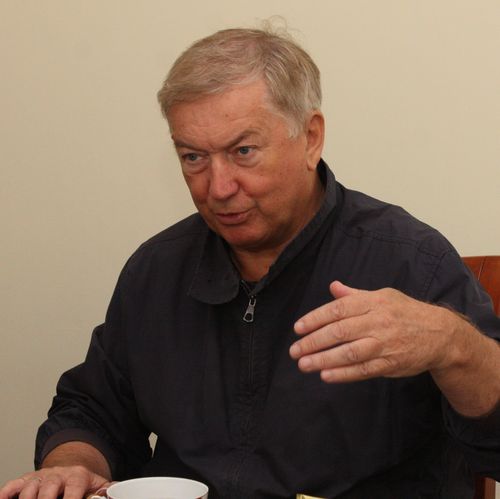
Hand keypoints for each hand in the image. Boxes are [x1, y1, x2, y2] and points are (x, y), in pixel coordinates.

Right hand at [0, 466, 111, 498]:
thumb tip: (116, 494)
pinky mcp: (27, 480)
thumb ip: (107, 490)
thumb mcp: (98, 484)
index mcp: (77, 476)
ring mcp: (41, 477)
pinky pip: (14, 485)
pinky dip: (7, 493)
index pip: (74, 487)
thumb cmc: (83, 483)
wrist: (70, 468)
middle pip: (49, 487)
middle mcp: (57, 474)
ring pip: (30, 487)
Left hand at [289, 281, 455, 382]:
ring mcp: (384, 344)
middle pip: (340, 331)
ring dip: (324, 359)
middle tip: (294, 350)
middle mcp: (378, 322)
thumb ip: (355, 295)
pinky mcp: (390, 364)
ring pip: (350, 352)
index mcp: (373, 302)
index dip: (315, 319)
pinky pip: (363, 370)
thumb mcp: (383, 296)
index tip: (298, 328)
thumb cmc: (405, 312)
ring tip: (304, 364)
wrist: (440, 334)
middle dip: (314, 341)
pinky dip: (344, 374)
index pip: (338, 310)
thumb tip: (333, 286)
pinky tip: (326, 375)